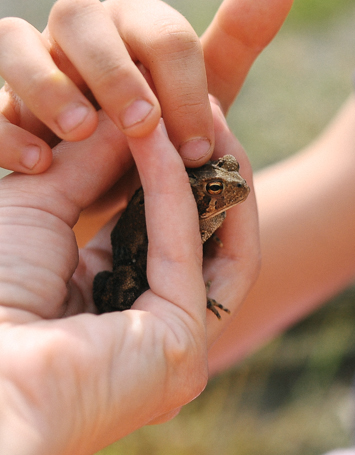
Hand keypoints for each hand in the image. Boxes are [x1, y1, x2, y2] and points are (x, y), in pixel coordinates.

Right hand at [0, 0, 293, 172]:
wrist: (120, 185)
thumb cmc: (168, 131)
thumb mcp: (207, 96)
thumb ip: (237, 42)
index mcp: (137, 23)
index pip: (162, 31)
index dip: (184, 87)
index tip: (199, 148)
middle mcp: (81, 32)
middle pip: (79, 14)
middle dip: (112, 70)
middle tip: (139, 126)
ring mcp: (33, 61)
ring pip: (13, 38)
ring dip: (46, 83)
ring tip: (78, 131)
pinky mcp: (2, 102)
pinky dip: (6, 128)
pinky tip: (38, 164)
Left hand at [0, 104, 257, 454]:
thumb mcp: (36, 206)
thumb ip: (92, 162)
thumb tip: (137, 115)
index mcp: (109, 315)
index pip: (158, 234)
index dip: (167, 169)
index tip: (168, 112)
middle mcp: (152, 337)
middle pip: (205, 239)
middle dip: (205, 166)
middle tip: (201, 106)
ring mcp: (176, 349)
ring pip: (218, 247)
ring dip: (211, 175)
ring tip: (199, 113)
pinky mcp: (183, 347)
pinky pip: (185, 250)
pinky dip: (174, 190)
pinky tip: (159, 141)